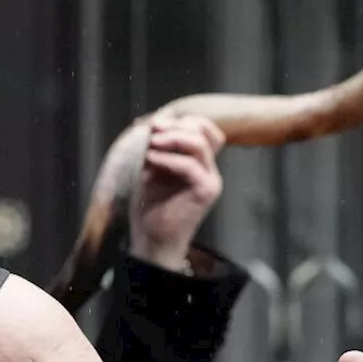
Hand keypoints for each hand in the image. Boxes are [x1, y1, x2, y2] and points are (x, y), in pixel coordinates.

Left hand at [128, 114, 225, 270]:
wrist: (153, 239)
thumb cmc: (152, 206)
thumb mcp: (152, 168)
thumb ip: (158, 147)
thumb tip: (157, 123)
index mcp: (200, 163)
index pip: (204, 129)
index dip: (182, 122)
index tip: (156, 126)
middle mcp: (209, 170)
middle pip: (204, 132)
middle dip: (176, 127)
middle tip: (153, 132)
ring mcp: (211, 180)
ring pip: (199, 144)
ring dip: (173, 139)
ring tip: (151, 144)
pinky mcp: (206, 192)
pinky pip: (190, 166)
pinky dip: (169, 159)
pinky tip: (151, 159)